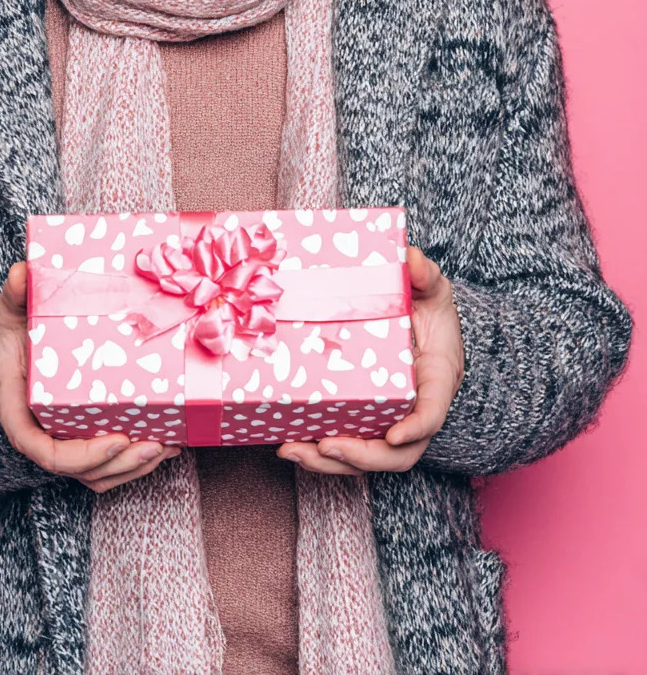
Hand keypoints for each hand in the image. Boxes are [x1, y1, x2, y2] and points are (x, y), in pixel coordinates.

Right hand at [0, 261, 179, 492]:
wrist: (16, 338)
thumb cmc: (13, 327)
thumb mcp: (9, 309)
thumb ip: (14, 294)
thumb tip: (21, 272)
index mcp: (20, 411)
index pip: (43, 451)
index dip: (81, 455)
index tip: (116, 439)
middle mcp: (42, 433)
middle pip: (80, 469)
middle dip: (120, 464)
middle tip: (156, 444)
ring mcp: (64, 438)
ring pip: (97, 474)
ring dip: (134, 468)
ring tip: (168, 446)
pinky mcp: (84, 435)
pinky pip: (108, 464)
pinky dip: (135, 462)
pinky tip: (166, 443)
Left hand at [276, 245, 463, 474]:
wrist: (425, 329)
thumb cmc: (430, 313)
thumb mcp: (433, 289)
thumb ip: (425, 274)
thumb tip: (410, 260)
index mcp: (435, 381)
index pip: (431, 414)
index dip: (415, 428)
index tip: (394, 434)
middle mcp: (413, 410)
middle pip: (397, 453)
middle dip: (361, 456)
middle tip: (326, 445)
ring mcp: (389, 420)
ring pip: (367, 459)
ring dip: (330, 463)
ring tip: (292, 450)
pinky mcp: (364, 420)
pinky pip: (346, 445)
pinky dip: (318, 452)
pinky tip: (288, 443)